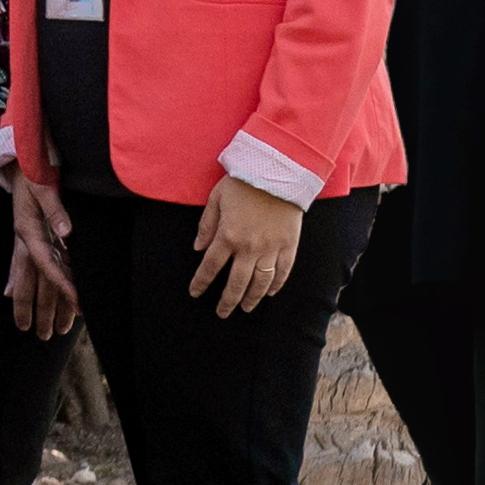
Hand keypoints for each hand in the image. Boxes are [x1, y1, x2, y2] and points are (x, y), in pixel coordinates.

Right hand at [6, 167, 79, 339]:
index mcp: (27, 230)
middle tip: (46, 336)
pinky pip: (30, 267)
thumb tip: (66, 232)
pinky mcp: (29, 236)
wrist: (19, 158)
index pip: (46, 265)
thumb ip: (55, 209)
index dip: (62, 286)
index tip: (77, 304)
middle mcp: (23, 240)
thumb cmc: (33, 171)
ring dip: (40, 304)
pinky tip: (12, 295)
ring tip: (50, 329)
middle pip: (31, 282)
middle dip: (39, 310)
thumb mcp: (44, 186)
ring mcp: (25, 240)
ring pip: (31, 279)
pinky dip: (26, 283)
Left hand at [188, 178, 308, 314]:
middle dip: (227, 301)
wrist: (278, 172)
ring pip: (260, 282)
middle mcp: (249, 247)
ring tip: (245, 307)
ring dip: (252, 298)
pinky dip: (276, 285)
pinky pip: (283, 271)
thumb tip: (198, 249)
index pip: (210, 267)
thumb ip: (206, 226)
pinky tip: (270, 293)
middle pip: (236, 283)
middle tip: (222, 313)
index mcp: (227, 236)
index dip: (201, 282)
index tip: (195, 293)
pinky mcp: (289, 245)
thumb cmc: (243, 182)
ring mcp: (271, 248)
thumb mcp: (216, 199)